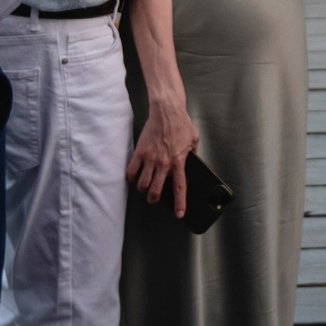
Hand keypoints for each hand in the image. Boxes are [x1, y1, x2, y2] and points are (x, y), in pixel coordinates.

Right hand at [127, 93, 199, 213]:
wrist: (166, 111)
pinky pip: (131, 171)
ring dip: (143, 189)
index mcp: (179, 161)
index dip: (180, 203)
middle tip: (153, 198)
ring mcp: (150, 159)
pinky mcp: (140, 152)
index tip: (179, 214)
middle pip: (155, 191)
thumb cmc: (181, 123)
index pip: (180, 187)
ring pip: (142, 184)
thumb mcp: (194, 139)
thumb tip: (192, 160)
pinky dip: (131, 177)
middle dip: (154, 199)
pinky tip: (134, 176)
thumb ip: (193, 152)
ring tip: (144, 186)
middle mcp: (163, 163)